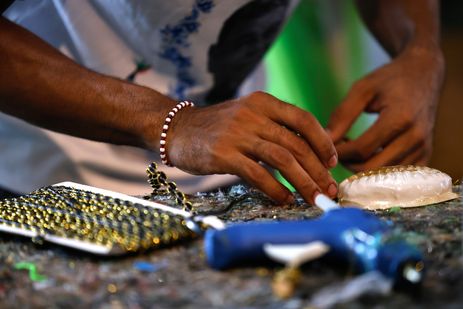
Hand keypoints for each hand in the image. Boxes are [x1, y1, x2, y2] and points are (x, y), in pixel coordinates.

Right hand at [165, 91, 337, 203]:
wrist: (177, 128)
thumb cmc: (217, 127)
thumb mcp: (247, 116)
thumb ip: (273, 128)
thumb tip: (307, 155)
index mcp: (263, 102)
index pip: (303, 119)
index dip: (323, 142)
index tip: (332, 162)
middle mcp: (253, 114)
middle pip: (297, 144)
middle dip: (318, 170)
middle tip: (329, 190)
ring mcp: (238, 133)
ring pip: (283, 159)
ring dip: (303, 182)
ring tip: (314, 199)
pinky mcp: (224, 154)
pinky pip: (258, 174)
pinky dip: (276, 189)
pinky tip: (285, 200)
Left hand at [327, 46, 443, 171]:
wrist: (424, 73)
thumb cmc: (390, 79)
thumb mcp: (362, 89)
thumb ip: (342, 115)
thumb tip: (324, 140)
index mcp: (400, 118)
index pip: (361, 149)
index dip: (340, 151)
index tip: (329, 143)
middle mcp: (415, 137)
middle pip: (372, 167)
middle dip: (348, 163)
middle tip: (338, 151)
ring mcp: (423, 149)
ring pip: (383, 176)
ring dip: (362, 168)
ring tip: (351, 151)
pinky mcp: (426, 155)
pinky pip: (397, 176)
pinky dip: (379, 171)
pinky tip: (369, 155)